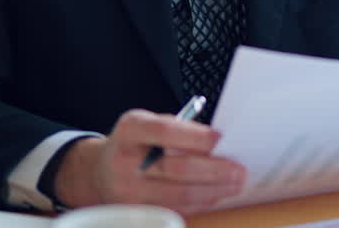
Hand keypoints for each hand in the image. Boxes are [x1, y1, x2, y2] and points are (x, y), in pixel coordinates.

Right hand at [53, 108, 245, 214]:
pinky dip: (200, 203)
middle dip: (214, 171)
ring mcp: (127, 192)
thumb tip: (220, 143)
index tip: (221, 139)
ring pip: (178, 196)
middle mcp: (124, 161)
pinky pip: (175, 210)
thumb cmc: (136, 144)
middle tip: (239, 171)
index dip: (195, 136)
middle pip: (176, 169)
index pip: (164, 131)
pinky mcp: (135, 214)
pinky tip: (215, 195)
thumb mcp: (149, 124)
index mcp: (130, 130)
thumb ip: (180, 129)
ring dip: (213, 191)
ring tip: (234, 185)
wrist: (99, 172)